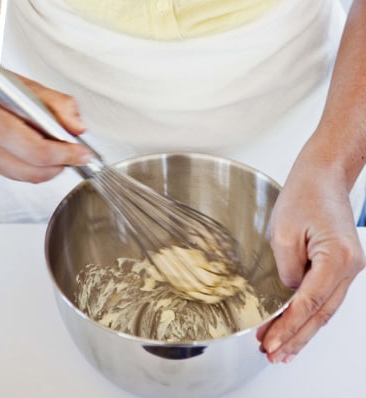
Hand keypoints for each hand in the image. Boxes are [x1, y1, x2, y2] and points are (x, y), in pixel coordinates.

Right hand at [0, 73, 92, 182]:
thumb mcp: (27, 85)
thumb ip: (58, 104)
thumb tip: (76, 127)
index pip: (38, 152)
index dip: (66, 155)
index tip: (82, 153)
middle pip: (34, 171)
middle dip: (60, 164)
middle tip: (75, 153)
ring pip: (26, 176)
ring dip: (48, 168)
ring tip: (60, 151)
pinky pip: (15, 174)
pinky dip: (33, 168)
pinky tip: (41, 156)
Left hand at [258, 148, 364, 362]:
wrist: (324, 175)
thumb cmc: (304, 195)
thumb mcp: (282, 233)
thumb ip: (285, 271)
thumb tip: (287, 297)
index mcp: (336, 257)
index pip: (309, 302)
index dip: (288, 326)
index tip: (270, 342)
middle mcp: (350, 267)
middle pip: (321, 313)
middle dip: (295, 338)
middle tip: (274, 355)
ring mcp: (350, 268)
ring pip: (325, 310)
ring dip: (302, 332)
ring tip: (281, 351)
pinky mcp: (342, 266)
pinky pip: (326, 298)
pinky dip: (310, 316)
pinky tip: (296, 329)